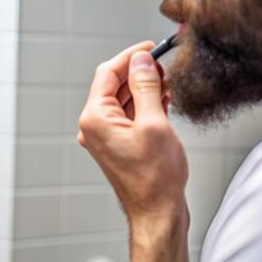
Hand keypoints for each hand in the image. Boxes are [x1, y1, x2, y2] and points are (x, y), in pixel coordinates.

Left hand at [78, 42, 187, 225]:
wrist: (158, 213)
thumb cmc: (155, 179)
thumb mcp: (155, 122)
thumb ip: (146, 87)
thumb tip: (142, 61)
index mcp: (95, 118)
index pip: (108, 72)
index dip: (130, 56)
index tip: (150, 47)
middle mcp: (94, 126)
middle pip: (114, 85)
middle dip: (139, 71)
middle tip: (164, 64)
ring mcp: (105, 137)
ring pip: (123, 100)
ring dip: (144, 88)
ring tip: (168, 81)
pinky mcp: (118, 144)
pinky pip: (128, 115)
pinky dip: (144, 104)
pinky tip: (163, 99)